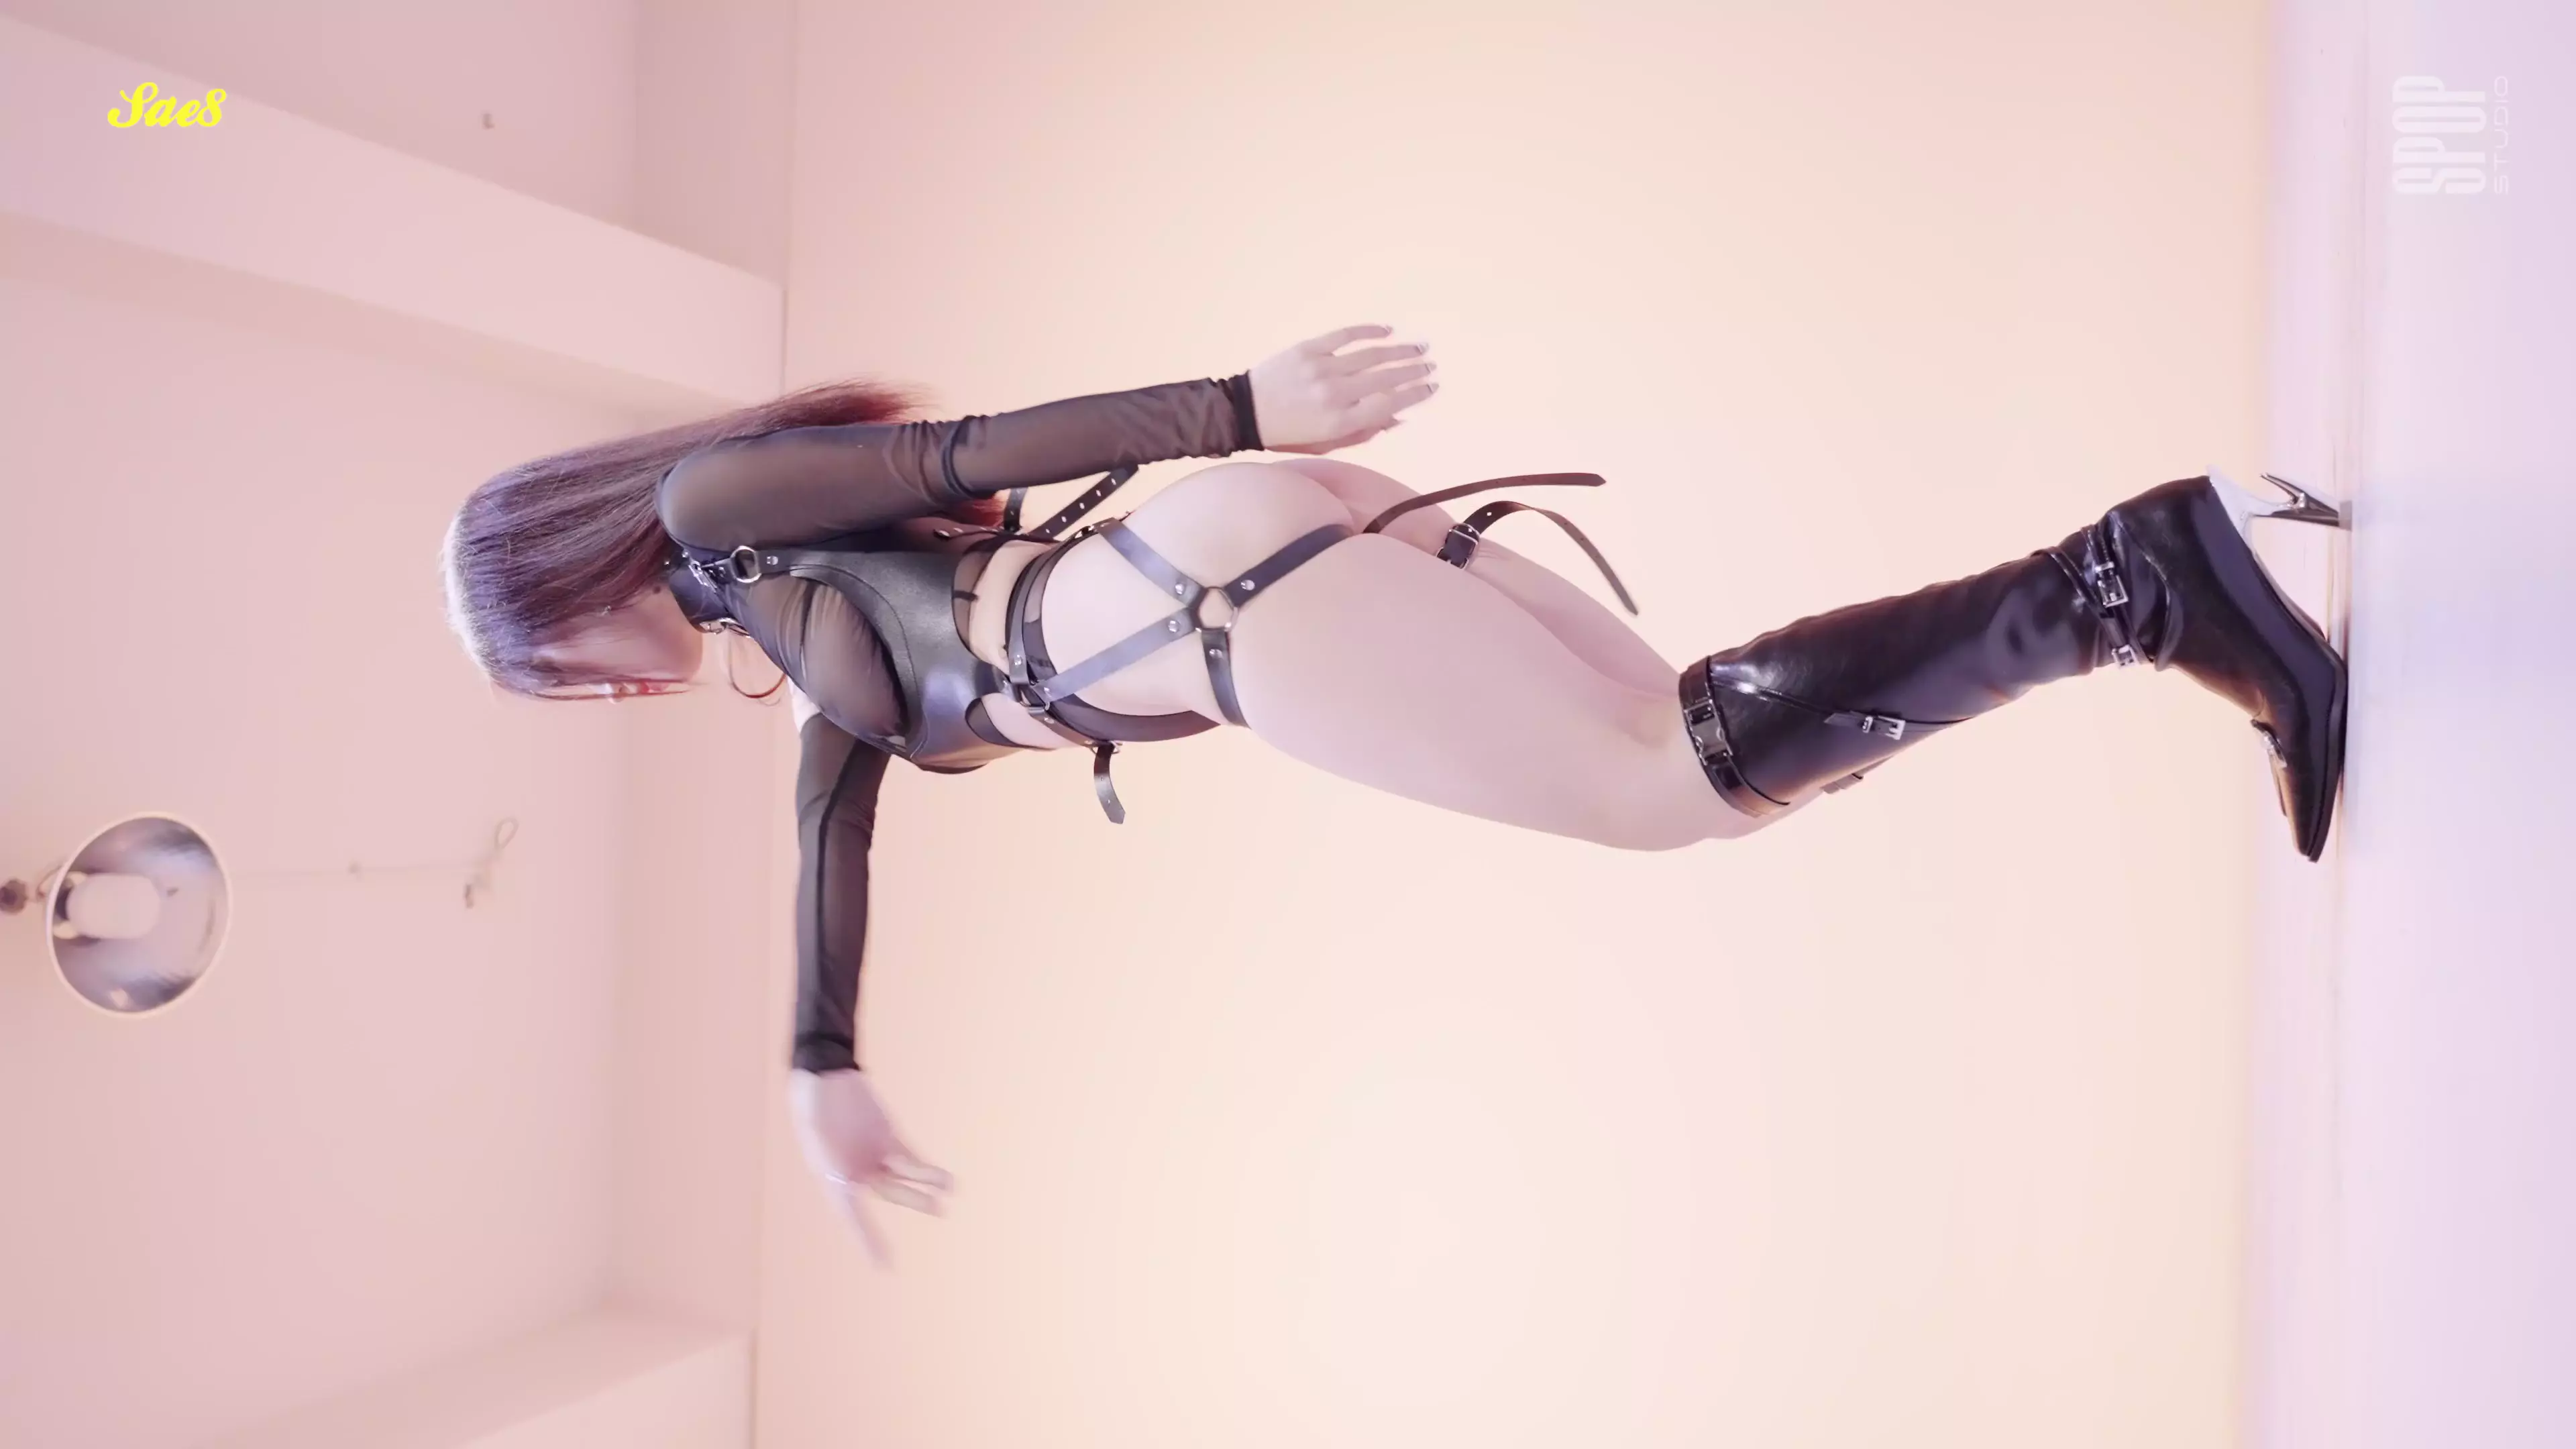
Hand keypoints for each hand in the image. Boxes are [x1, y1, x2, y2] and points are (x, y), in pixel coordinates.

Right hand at [788, 1068, 952, 1264]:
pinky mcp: (889, 1139)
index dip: (868, 1241)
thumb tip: (842, 1176)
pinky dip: (926, 1169)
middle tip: (939, 1210)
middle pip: (889, 1192)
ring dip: (926, 1183)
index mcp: (833, 1179)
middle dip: (913, 1199)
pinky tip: (942, 1179)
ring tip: (949, 1187)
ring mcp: (875, 1157)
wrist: (825, 1077)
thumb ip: (829, 1150)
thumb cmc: (813, 1104)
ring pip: (905, 1177)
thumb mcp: (814, 1126)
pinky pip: (910, 1158)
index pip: (853, 1216)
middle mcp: (857, 1173)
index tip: (885, 1266)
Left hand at [1248, 324, 1438, 454]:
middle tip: (1431, 363)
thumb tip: (1399, 417)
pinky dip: (1369, 331)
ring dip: (1400, 350)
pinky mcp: (1308, 349)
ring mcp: (1321, 369)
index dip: (1415, 395)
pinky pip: (1345, 335)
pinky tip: (1388, 330)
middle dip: (1414, 370)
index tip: (1432, 387)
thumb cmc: (1288, 434)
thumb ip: (1364, 432)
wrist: (1245, 413)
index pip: (1389, 405)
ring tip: (1419, 347)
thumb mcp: (1327, 443)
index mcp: (1340, 422)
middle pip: (1386, 378)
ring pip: (1371, 355)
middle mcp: (1335, 395)